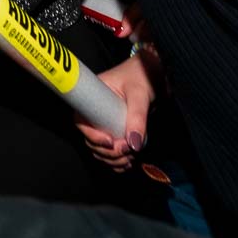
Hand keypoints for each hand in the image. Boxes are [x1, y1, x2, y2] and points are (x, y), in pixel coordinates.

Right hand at [75, 52, 155, 171]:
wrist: (156, 74)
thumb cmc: (143, 75)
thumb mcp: (140, 94)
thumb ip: (138, 117)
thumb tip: (134, 144)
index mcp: (93, 97)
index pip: (81, 121)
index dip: (91, 135)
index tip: (109, 141)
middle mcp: (96, 112)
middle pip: (91, 140)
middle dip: (107, 151)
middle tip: (127, 150)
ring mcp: (106, 123)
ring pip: (100, 150)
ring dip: (113, 160)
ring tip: (130, 158)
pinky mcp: (117, 131)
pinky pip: (111, 152)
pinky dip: (117, 162)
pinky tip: (128, 163)